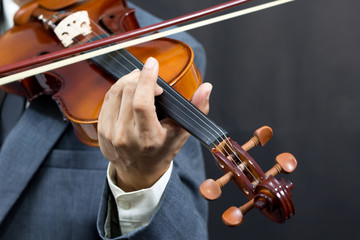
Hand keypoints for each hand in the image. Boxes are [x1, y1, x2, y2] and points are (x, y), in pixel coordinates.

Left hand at [98, 57, 211, 190]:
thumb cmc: (162, 151)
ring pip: (115, 92)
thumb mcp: (182, 132)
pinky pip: (108, 99)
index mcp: (147, 138)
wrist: (138, 172)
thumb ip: (196, 109)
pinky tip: (129, 90)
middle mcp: (125, 136)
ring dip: (128, 80)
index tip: (153, 64)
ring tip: (140, 80)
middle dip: (139, 77)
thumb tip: (207, 87)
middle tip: (150, 76)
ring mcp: (110, 133)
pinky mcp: (101, 129)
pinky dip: (119, 89)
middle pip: (127, 92)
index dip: (147, 79)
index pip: (142, 103)